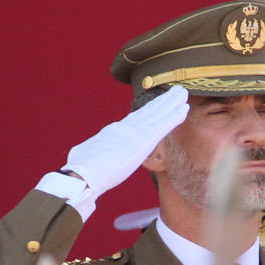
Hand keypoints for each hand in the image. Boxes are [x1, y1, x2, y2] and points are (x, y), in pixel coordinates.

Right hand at [62, 85, 189, 198]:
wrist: (83, 173)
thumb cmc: (80, 170)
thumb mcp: (84, 156)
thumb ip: (90, 153)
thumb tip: (82, 155)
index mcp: (113, 132)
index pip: (134, 120)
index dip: (147, 111)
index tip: (156, 105)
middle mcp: (125, 127)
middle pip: (148, 111)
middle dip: (162, 101)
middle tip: (175, 91)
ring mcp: (134, 131)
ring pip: (157, 113)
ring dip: (171, 102)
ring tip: (183, 92)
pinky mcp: (143, 139)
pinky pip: (163, 124)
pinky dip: (174, 115)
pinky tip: (185, 108)